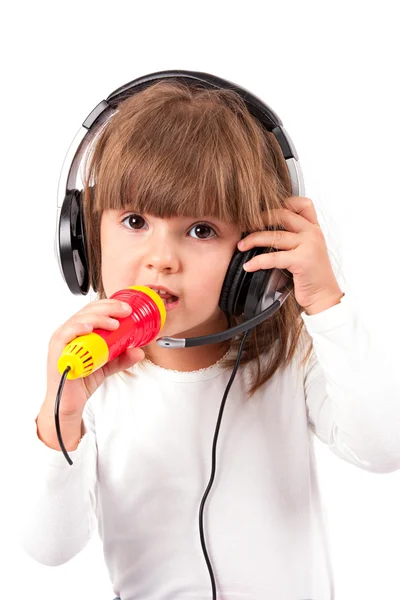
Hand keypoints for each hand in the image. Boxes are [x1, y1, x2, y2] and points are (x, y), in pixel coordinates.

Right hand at [44, 299, 144, 417]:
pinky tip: (89, 329)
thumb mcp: (107, 366)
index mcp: (78, 331)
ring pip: (78, 320)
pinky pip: (65, 336)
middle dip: (108, 308)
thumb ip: (122, 358)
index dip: (110, 305)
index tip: (127, 309)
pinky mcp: (57, 353)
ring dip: (98, 319)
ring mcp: (62, 342)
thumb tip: (139, 351)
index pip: (93, 310)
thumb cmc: (82, 380)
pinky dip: (77, 329)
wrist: (69, 404)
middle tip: (125, 311)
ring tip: (114, 324)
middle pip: (87, 311)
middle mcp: (68, 333)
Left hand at [237, 196, 343, 314]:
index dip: (283, 202)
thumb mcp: (306, 250)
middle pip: (282, 215)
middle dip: (259, 219)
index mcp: (313, 229)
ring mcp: (309, 246)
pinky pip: (273, 257)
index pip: (302, 204)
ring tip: (241, 245)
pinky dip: (257, 262)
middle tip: (245, 226)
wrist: (324, 297)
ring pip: (275, 236)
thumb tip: (265, 229)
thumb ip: (294, 237)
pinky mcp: (302, 261)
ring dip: (253, 239)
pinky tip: (248, 266)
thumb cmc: (311, 276)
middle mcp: (312, 233)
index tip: (264, 211)